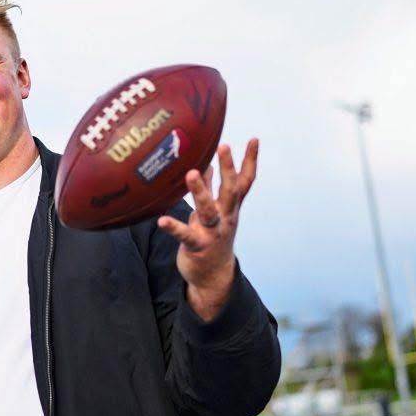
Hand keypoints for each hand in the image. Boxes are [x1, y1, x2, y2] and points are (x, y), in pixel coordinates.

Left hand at [157, 139, 258, 320]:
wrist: (212, 276)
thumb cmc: (210, 235)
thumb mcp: (214, 210)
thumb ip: (211, 187)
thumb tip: (206, 162)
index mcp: (230, 208)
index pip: (244, 181)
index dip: (250, 161)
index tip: (254, 139)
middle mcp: (225, 218)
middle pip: (230, 191)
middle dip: (228, 168)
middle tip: (224, 146)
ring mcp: (212, 232)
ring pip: (208, 210)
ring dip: (200, 191)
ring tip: (191, 173)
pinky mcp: (197, 246)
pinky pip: (185, 235)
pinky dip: (173, 228)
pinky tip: (161, 220)